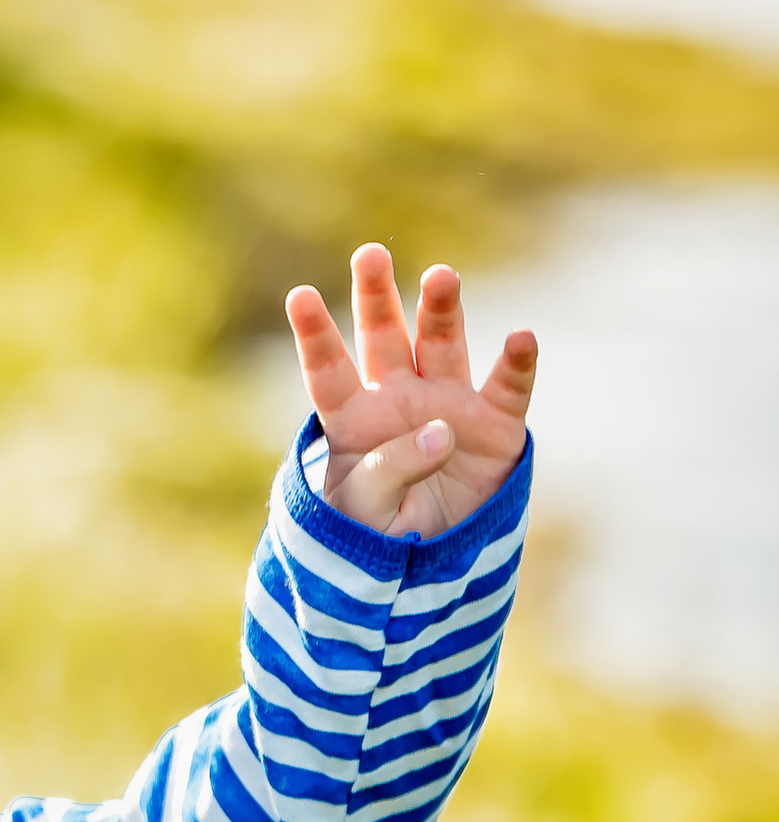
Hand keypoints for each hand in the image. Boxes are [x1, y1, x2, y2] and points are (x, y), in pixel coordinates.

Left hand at [286, 248, 534, 536]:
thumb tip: (439, 430)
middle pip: (383, 337)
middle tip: (369, 254)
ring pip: (442, 344)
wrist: (434, 566)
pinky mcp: (495, 425)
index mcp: (353, 418)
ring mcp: (449, 405)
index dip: (315, 333)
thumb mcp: (364, 513)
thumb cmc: (381, 536)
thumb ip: (388, 470)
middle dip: (376, 296)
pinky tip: (522, 337)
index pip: (328, 369)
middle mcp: (400, 398)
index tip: (300, 295)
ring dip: (441, 310)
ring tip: (440, 277)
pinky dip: (517, 362)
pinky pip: (509, 387)